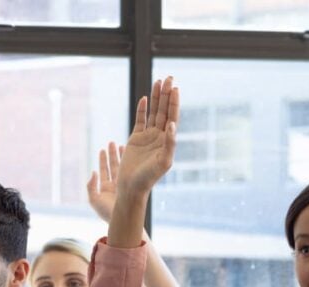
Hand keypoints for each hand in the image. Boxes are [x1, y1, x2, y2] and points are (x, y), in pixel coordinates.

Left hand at [86, 141, 124, 221]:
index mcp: (106, 188)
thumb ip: (90, 186)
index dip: (102, 160)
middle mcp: (116, 185)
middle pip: (113, 167)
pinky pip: (130, 171)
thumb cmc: (107, 213)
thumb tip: (93, 172)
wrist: (123, 219)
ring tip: (121, 145)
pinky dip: (129, 162)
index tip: (102, 150)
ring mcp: (125, 185)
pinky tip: (131, 154)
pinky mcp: (132, 185)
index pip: (104, 171)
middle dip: (112, 155)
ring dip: (121, 157)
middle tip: (112, 143)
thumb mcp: (94, 200)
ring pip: (122, 168)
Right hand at [116, 76, 178, 197]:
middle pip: (164, 111)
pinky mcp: (135, 139)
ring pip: (153, 113)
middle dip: (166, 95)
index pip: (172, 117)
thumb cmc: (149, 178)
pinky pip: (140, 120)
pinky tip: (144, 99)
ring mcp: (148, 137)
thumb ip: (170, 143)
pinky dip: (142, 109)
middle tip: (169, 78)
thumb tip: (172, 124)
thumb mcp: (163, 161)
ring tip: (159, 81)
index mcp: (168, 141)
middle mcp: (160, 137)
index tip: (175, 88)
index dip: (174, 103)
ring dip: (156, 98)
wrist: (132, 187)